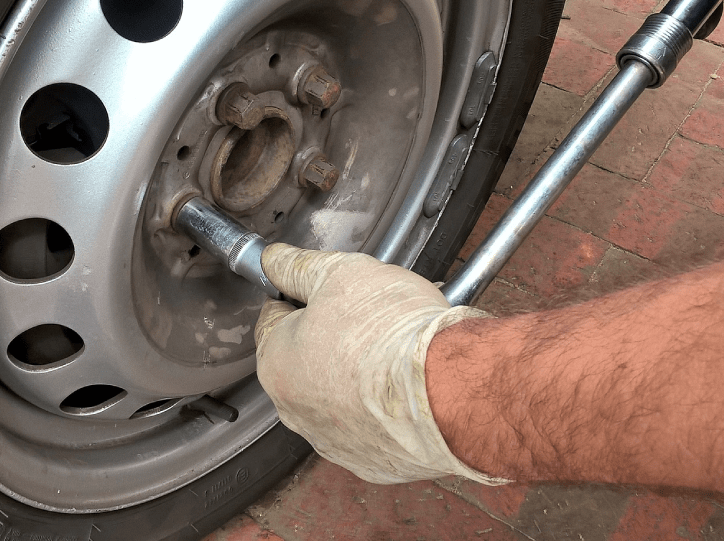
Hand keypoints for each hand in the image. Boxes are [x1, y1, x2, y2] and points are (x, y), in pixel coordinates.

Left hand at [254, 243, 506, 484]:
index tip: (325, 290)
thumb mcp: (340, 273)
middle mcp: (295, 412)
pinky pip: (370, 429)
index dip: (300, 297)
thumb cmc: (392, 331)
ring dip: (355, 377)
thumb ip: (298, 267)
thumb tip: (273, 259)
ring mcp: (333, 442)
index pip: (272, 319)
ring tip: (394, 353)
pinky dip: (382, 412)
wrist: (451, 390)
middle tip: (368, 318)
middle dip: (330, 338)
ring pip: (335, 398)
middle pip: (303, 361)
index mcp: (276, 363)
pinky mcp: (373, 464)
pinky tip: (405, 389)